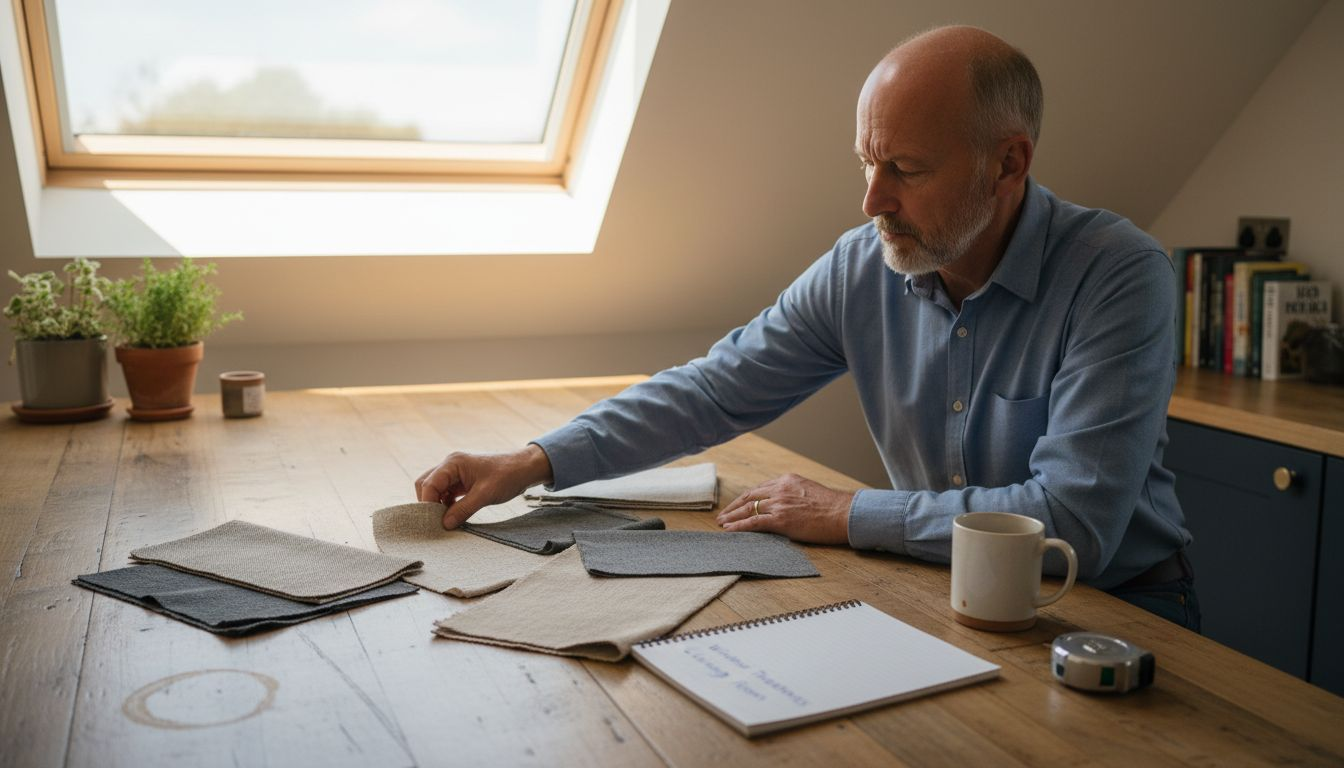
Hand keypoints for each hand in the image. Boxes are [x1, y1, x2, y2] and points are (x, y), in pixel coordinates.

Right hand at [415, 444, 553, 528]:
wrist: (525, 469)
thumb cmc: (507, 476)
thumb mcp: (485, 495)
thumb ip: (463, 509)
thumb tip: (444, 524)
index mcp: (453, 463)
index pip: (428, 484)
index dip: (427, 503)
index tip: (432, 521)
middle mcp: (451, 465)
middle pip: (426, 484)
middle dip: (429, 503)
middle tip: (436, 521)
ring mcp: (456, 472)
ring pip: (435, 489)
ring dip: (437, 504)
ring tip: (445, 520)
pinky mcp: (462, 480)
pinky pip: (446, 492)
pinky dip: (446, 503)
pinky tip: (453, 515)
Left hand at [715, 473, 852, 544]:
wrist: (843, 513)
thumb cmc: (832, 506)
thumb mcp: (809, 491)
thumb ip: (793, 494)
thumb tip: (784, 505)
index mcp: (787, 480)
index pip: (760, 488)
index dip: (745, 498)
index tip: (737, 505)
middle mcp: (780, 488)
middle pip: (749, 497)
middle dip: (733, 506)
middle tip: (723, 515)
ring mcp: (779, 503)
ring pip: (748, 509)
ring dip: (732, 517)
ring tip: (722, 524)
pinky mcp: (780, 519)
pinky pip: (753, 522)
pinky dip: (738, 526)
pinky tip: (729, 530)